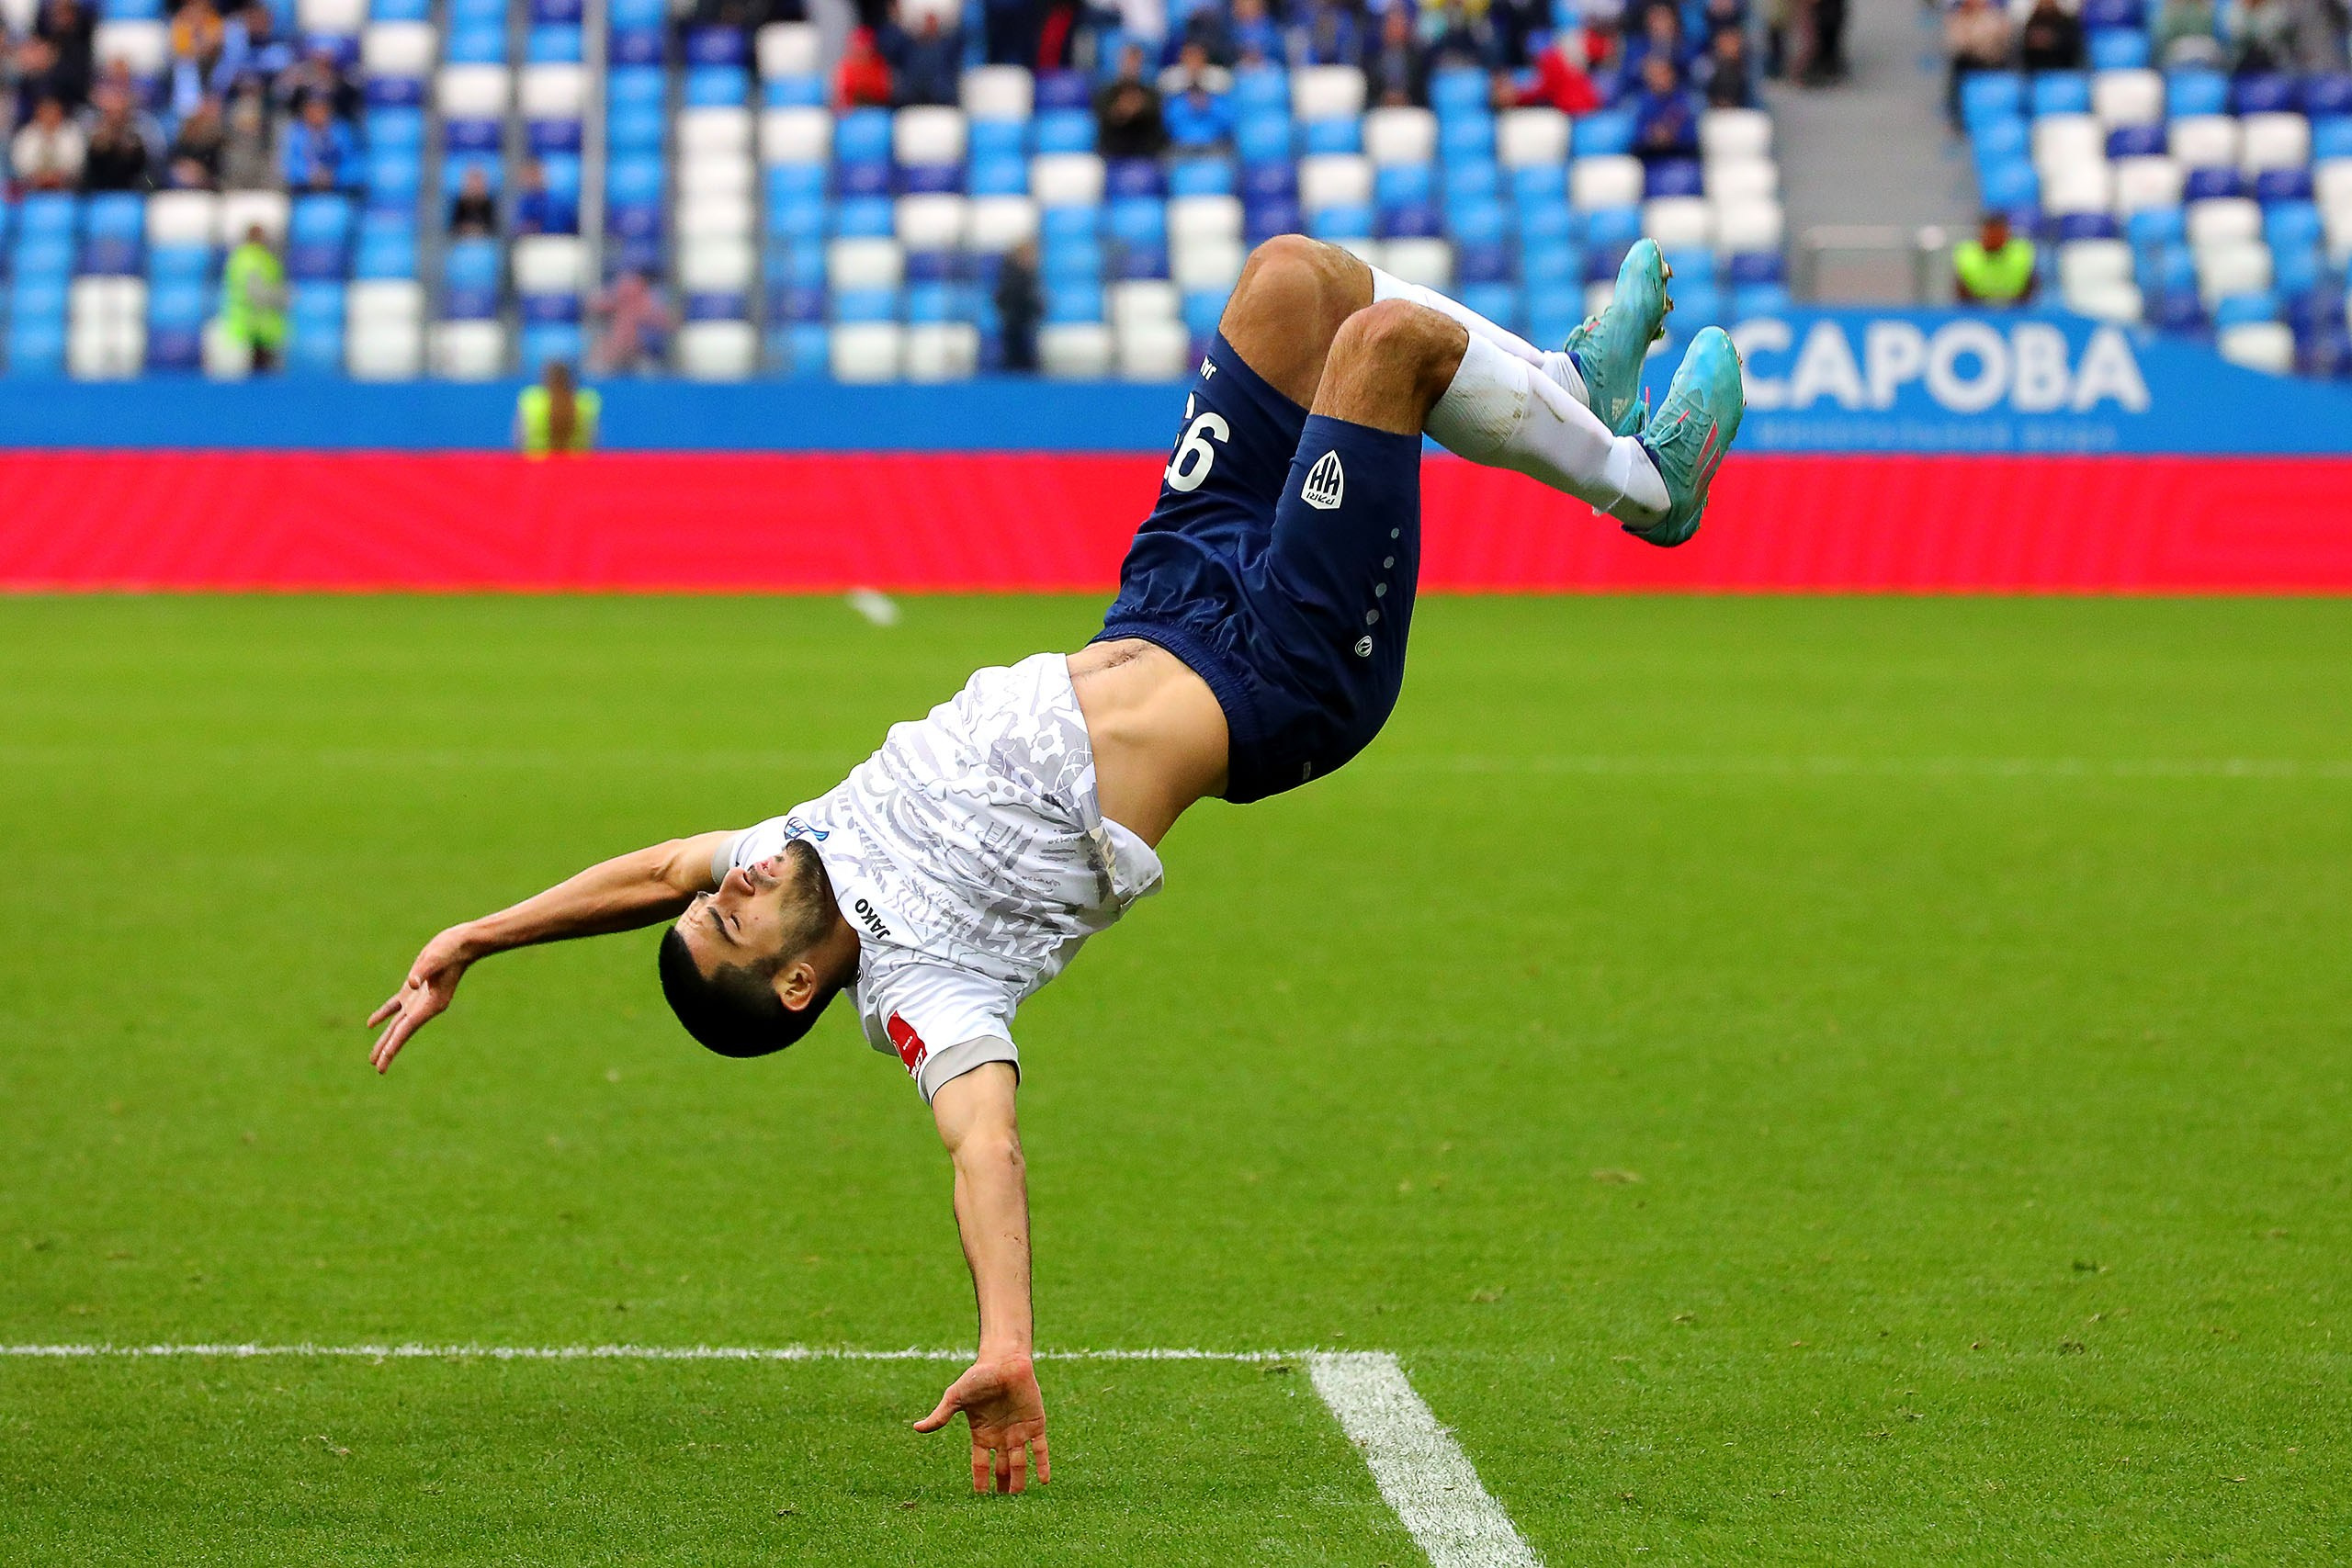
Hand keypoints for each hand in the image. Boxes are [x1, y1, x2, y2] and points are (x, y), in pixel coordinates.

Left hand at [366, 926, 474, 1073]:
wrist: (462, 943)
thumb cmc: (450, 950)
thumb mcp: (436, 958)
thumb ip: (423, 971)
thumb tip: (411, 983)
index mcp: (431, 1004)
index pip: (407, 1029)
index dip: (393, 1045)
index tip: (382, 1061)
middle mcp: (424, 1006)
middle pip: (401, 1032)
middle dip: (388, 1049)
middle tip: (377, 1069)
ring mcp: (418, 999)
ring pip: (397, 1024)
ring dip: (386, 1039)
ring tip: (374, 1057)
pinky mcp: (413, 989)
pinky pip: (395, 1006)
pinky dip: (383, 1015)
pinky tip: (371, 1024)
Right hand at [913, 1354, 1048, 1493]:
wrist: (1005, 1359)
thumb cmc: (979, 1376)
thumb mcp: (956, 1397)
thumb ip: (940, 1415)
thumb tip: (916, 1428)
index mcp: (982, 1434)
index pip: (981, 1464)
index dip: (981, 1481)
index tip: (980, 1499)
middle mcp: (1001, 1437)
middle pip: (1002, 1469)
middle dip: (1001, 1487)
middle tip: (1002, 1508)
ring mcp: (1019, 1431)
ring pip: (1020, 1463)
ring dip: (1019, 1481)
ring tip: (1018, 1499)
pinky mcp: (1036, 1424)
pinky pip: (1040, 1449)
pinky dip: (1042, 1465)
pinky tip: (1044, 1481)